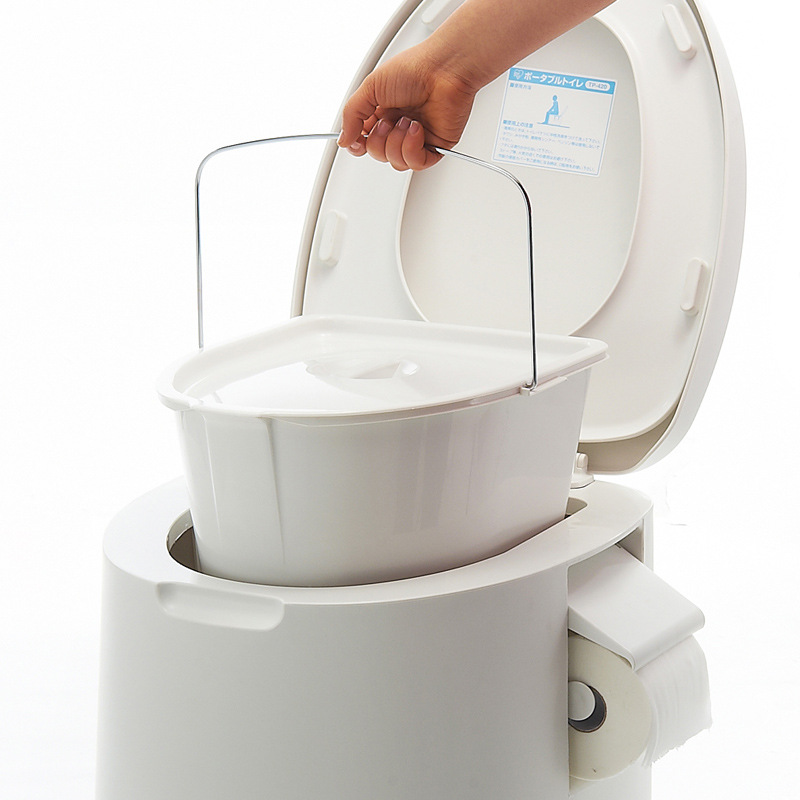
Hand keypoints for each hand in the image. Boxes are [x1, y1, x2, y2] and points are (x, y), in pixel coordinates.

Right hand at [337, 44, 477, 170]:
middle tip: (388, 121)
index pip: (366, 141)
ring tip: (407, 121)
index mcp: (384, 112)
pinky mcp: (435, 147)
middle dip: (379, 141)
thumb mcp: (370, 87)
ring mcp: (418, 138)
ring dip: (397, 142)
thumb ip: (352, 115)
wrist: (445, 69)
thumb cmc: (414, 69)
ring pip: (396, 162)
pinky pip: (416, 164)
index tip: (357, 140)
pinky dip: (412, 148)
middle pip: (378, 154)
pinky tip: (417, 130)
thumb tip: (343, 140)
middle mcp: (400, 127)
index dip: (359, 144)